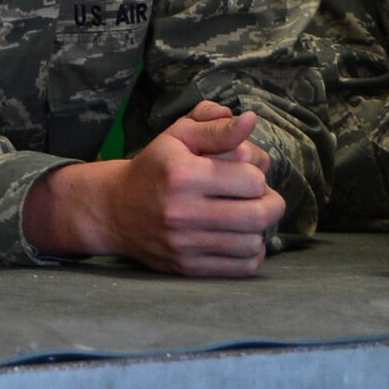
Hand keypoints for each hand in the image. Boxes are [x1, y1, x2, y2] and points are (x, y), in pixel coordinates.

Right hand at [104, 104, 285, 276]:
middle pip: (258, 215)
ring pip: (252, 244)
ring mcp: (185, 244)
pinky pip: (241, 267)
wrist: (116, 209)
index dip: (258, 172)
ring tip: (248, 217)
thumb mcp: (179, 136)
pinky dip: (251, 253)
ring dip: (260, 229)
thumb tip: (250, 120)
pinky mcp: (188, 267)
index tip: (247, 172)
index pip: (251, 179)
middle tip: (263, 197)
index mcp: (185, 174)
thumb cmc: (155, 167)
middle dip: (271, 203)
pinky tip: (240, 238)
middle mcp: (184, 212)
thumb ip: (216, 127)